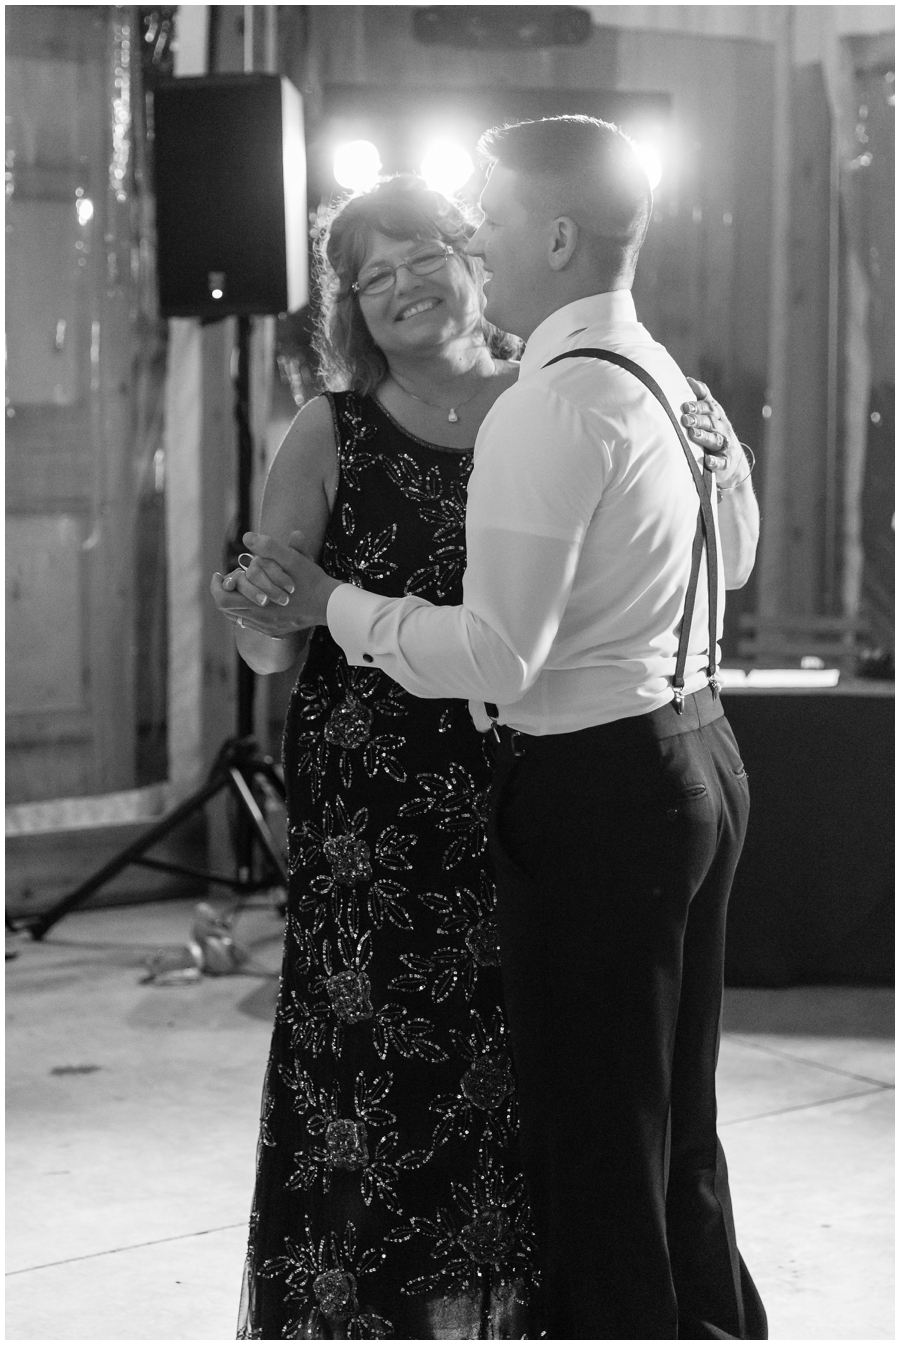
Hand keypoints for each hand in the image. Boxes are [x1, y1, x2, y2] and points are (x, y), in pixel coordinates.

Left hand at [211, 531, 340, 633]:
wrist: (331, 604)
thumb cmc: (312, 581)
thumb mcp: (293, 559)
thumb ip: (270, 547)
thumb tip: (248, 537)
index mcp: (258, 604)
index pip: (223, 599)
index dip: (216, 586)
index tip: (219, 574)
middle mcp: (259, 620)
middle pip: (227, 610)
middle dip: (223, 593)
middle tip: (225, 580)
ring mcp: (267, 627)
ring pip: (238, 618)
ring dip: (234, 602)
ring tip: (238, 589)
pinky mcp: (275, 631)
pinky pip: (251, 624)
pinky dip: (246, 612)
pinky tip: (253, 600)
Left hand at [681, 378, 748, 489]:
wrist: (733, 462)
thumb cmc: (716, 433)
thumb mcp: (712, 415)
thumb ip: (703, 398)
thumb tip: (689, 380)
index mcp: (718, 417)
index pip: (710, 407)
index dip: (699, 405)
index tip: (685, 404)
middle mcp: (723, 429)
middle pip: (711, 422)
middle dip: (698, 419)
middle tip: (685, 418)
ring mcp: (725, 446)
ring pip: (715, 440)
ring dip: (704, 436)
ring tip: (692, 434)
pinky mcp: (725, 463)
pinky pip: (721, 462)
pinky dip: (715, 462)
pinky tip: (708, 461)